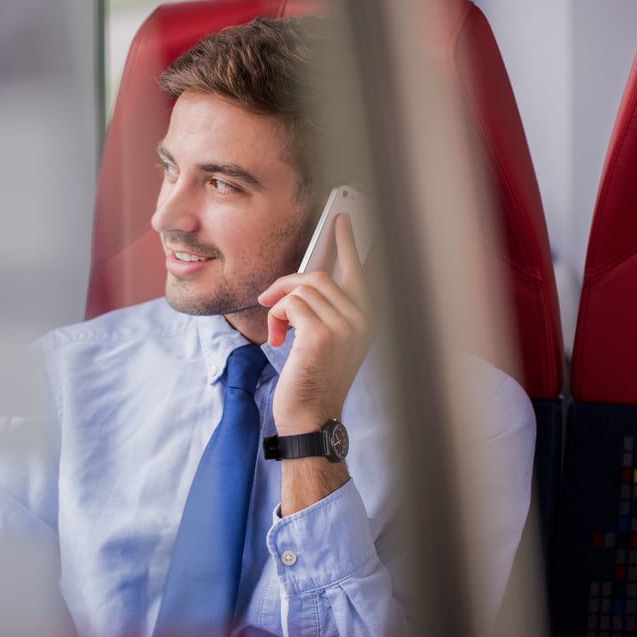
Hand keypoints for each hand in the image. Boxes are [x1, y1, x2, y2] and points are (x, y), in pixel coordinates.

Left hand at [258, 214, 374, 434]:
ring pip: (302, 287)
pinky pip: (290, 303)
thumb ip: (324, 309)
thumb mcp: (326, 340)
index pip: (359, 271)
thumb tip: (303, 281)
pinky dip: (276, 316)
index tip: (341, 218)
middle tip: (269, 300)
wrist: (310, 418)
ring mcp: (345, 327)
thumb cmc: (313, 380)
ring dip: (280, 305)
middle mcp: (363, 320)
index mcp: (368, 319)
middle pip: (319, 275)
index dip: (348, 242)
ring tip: (277, 331)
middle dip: (288, 285)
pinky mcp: (321, 335)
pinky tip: (277, 339)